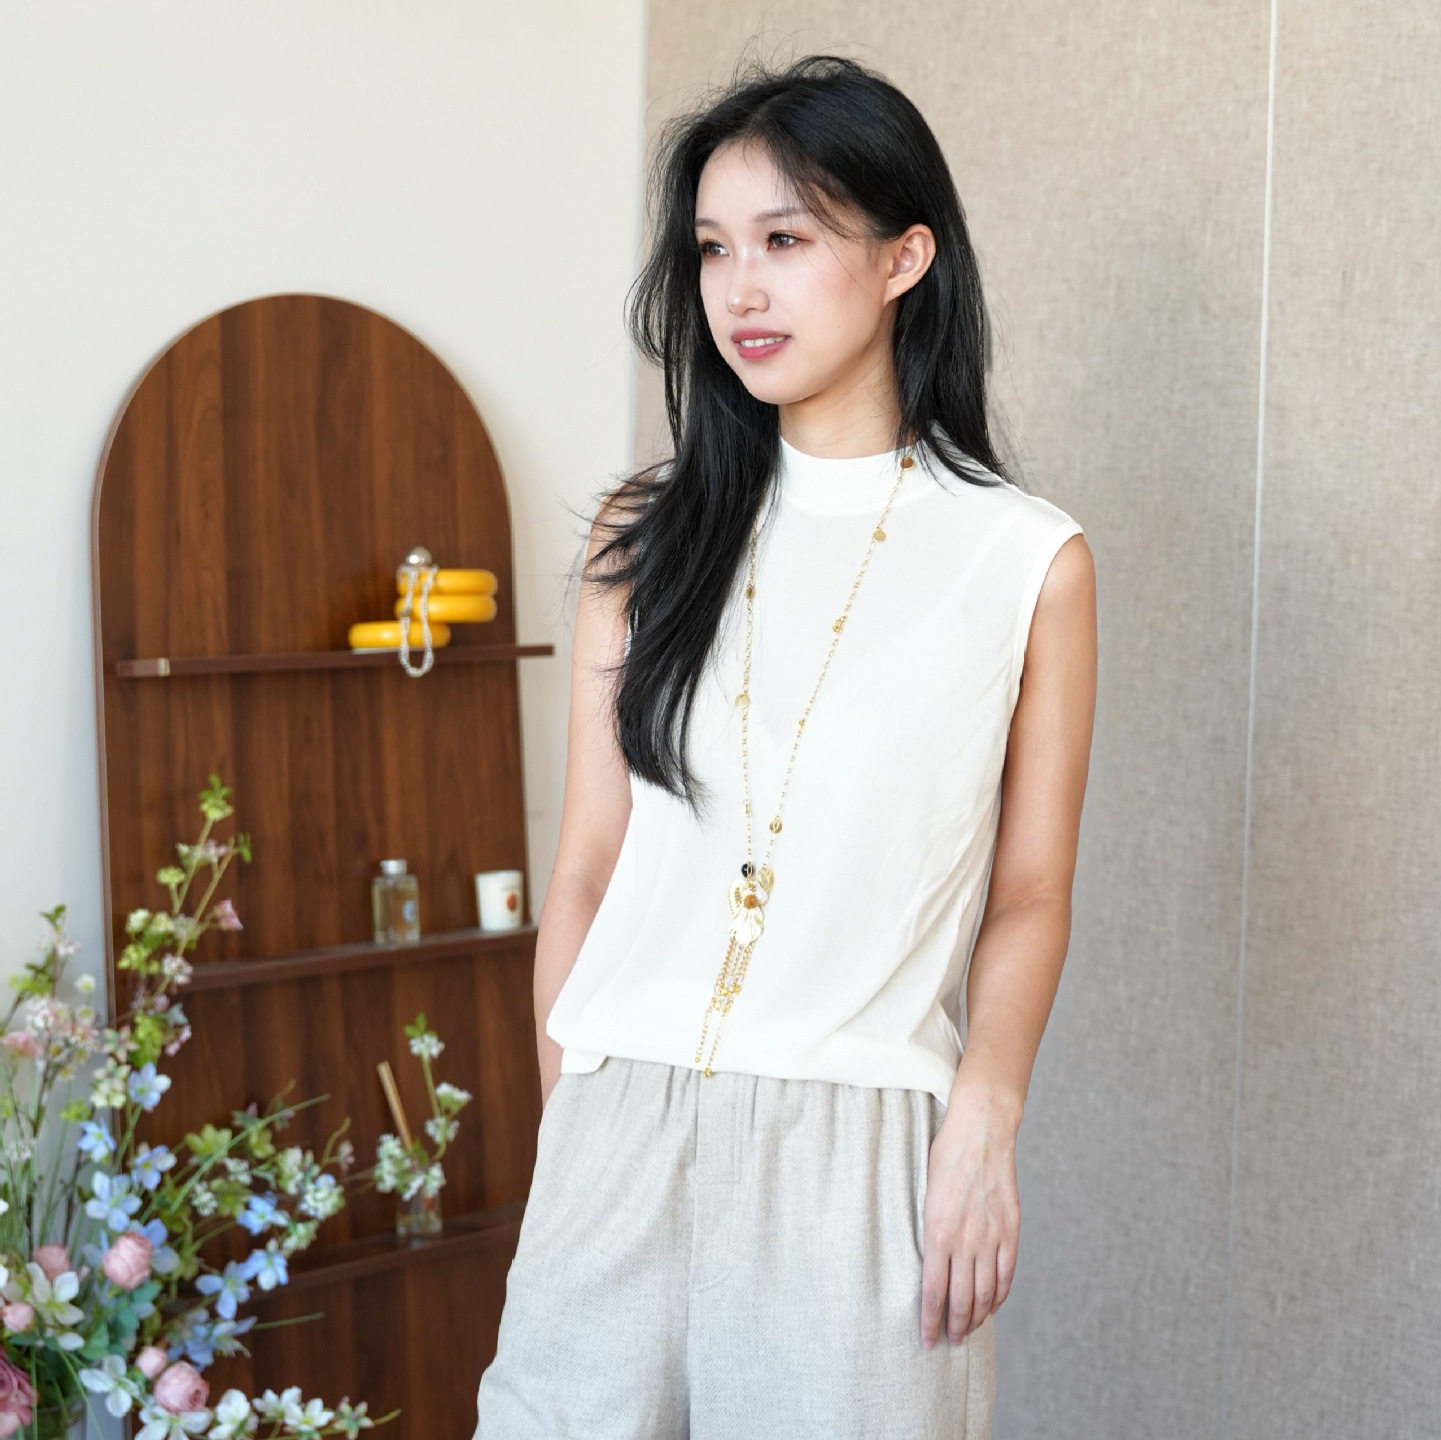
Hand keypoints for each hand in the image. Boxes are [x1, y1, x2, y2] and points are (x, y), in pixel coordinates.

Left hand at [919, 1086, 1020, 1347]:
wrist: (980, 1132)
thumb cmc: (945, 1157)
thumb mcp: (925, 1195)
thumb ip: (931, 1232)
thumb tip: (929, 1264)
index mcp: (938, 1233)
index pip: (933, 1292)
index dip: (930, 1322)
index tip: (927, 1341)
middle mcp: (966, 1241)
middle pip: (960, 1300)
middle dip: (954, 1327)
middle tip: (949, 1341)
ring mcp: (991, 1237)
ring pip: (985, 1293)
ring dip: (976, 1317)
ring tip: (968, 1330)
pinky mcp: (1010, 1230)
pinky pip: (1006, 1274)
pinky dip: (999, 1295)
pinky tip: (992, 1305)